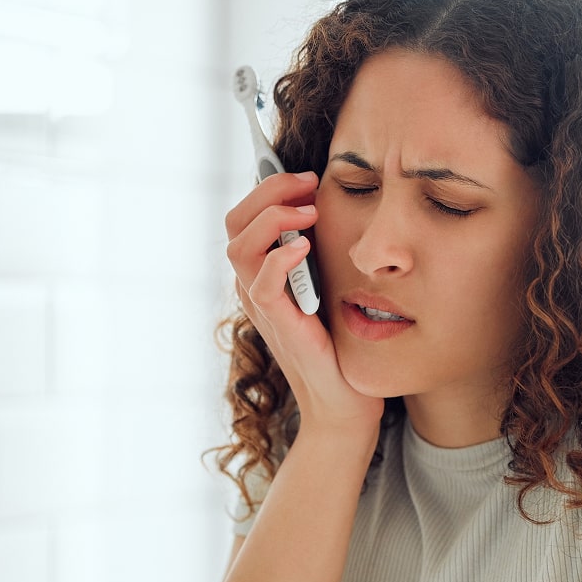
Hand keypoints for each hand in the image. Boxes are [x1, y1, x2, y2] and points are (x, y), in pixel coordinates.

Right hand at [225, 172, 383, 435]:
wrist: (346, 402)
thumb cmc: (342, 347)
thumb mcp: (331, 288)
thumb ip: (322, 255)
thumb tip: (335, 209)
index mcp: (264, 275)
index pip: (245, 217)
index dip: (270, 189)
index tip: (308, 178)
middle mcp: (255, 287)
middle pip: (235, 222)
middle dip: (269, 191)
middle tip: (308, 183)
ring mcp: (263, 308)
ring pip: (240, 246)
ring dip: (273, 217)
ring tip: (310, 210)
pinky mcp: (279, 327)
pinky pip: (262, 286)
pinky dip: (279, 259)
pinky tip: (305, 246)